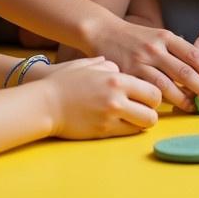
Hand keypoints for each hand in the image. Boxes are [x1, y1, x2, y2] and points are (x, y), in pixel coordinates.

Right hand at [42, 57, 161, 138]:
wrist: (44, 102)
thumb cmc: (65, 81)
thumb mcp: (90, 64)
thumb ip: (110, 65)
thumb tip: (121, 69)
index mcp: (116, 78)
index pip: (152, 89)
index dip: (154, 95)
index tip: (149, 96)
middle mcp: (116, 98)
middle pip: (153, 110)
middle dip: (152, 110)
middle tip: (145, 109)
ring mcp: (110, 116)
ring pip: (144, 124)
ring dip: (143, 122)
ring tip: (135, 118)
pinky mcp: (102, 131)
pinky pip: (128, 133)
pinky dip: (130, 129)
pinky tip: (122, 123)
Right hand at [98, 20, 198, 112]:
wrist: (103, 31)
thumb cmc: (135, 37)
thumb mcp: (157, 36)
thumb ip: (177, 49)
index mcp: (166, 37)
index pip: (193, 54)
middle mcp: (156, 48)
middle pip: (185, 72)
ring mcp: (141, 61)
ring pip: (167, 85)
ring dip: (184, 99)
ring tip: (196, 108)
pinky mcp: (128, 73)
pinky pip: (148, 90)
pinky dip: (161, 100)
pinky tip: (169, 107)